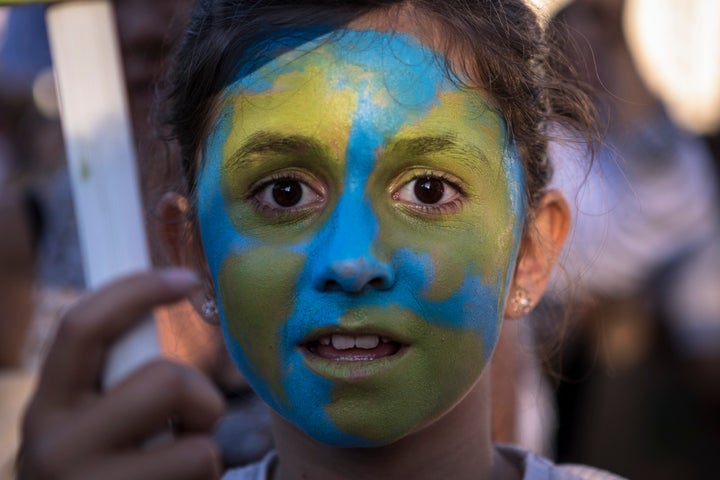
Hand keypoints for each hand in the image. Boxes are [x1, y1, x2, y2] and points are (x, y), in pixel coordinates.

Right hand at [18, 269, 225, 479]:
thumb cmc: (91, 474)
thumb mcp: (81, 425)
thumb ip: (112, 380)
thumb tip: (163, 295)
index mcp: (45, 409)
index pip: (84, 326)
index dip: (138, 289)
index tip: (186, 279)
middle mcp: (58, 451)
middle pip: (168, 382)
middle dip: (202, 398)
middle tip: (192, 422)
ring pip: (202, 450)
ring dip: (205, 456)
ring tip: (176, 470)